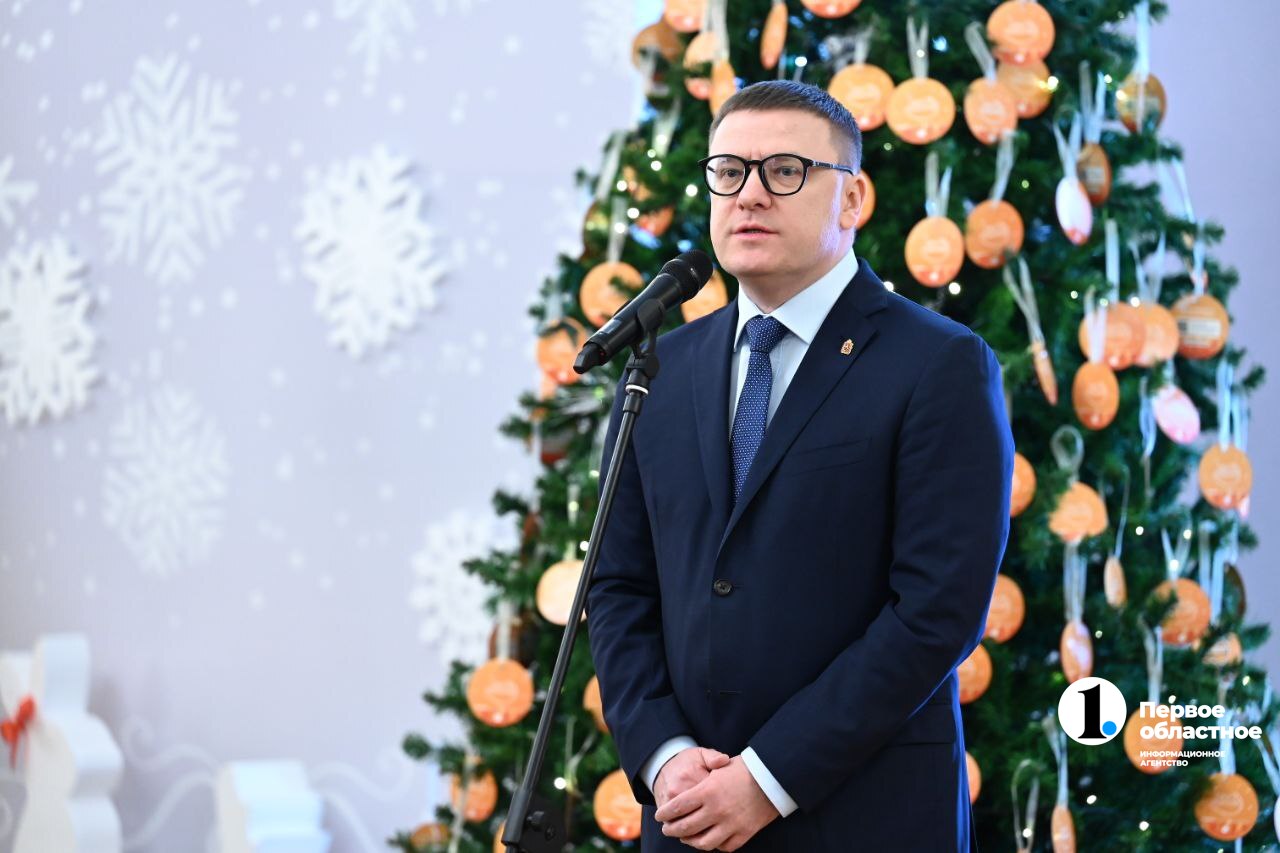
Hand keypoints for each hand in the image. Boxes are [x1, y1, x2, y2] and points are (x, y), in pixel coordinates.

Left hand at [654, 755, 778, 850]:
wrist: (773, 777)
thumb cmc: (745, 769)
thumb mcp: (720, 768)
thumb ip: (701, 781)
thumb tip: (683, 795)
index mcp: (708, 791)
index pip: (678, 807)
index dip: (665, 813)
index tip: (659, 816)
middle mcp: (717, 810)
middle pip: (686, 827)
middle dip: (672, 830)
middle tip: (667, 829)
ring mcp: (731, 824)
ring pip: (703, 843)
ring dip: (691, 842)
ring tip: (686, 838)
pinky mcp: (744, 833)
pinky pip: (724, 847)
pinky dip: (714, 845)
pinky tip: (710, 840)